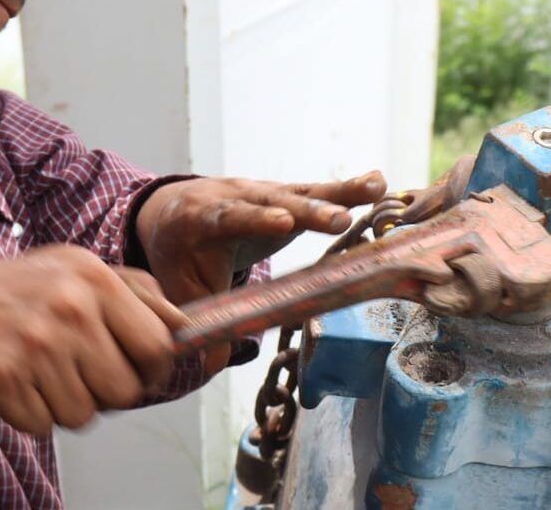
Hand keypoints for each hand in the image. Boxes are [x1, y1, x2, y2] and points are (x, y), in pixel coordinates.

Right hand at [0, 245, 186, 435]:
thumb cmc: (22, 289)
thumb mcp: (80, 268)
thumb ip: (137, 292)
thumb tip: (184, 325)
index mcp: (95, 280)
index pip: (155, 344)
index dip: (156, 367)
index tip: (145, 371)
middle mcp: (70, 311)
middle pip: (124, 389)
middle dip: (109, 389)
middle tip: (86, 372)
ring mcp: (36, 349)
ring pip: (85, 414)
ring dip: (68, 402)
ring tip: (46, 372)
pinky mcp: (5, 383)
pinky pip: (45, 425)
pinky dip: (34, 413)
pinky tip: (20, 382)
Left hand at [135, 171, 386, 305]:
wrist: (173, 213)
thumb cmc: (179, 257)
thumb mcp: (180, 287)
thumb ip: (198, 323)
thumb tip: (210, 366)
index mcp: (200, 218)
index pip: (229, 217)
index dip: (255, 220)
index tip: (282, 224)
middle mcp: (233, 196)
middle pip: (272, 204)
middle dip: (306, 212)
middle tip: (339, 219)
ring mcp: (261, 192)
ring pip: (299, 194)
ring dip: (335, 196)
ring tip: (373, 189)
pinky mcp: (282, 194)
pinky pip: (315, 192)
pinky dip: (345, 190)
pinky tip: (377, 183)